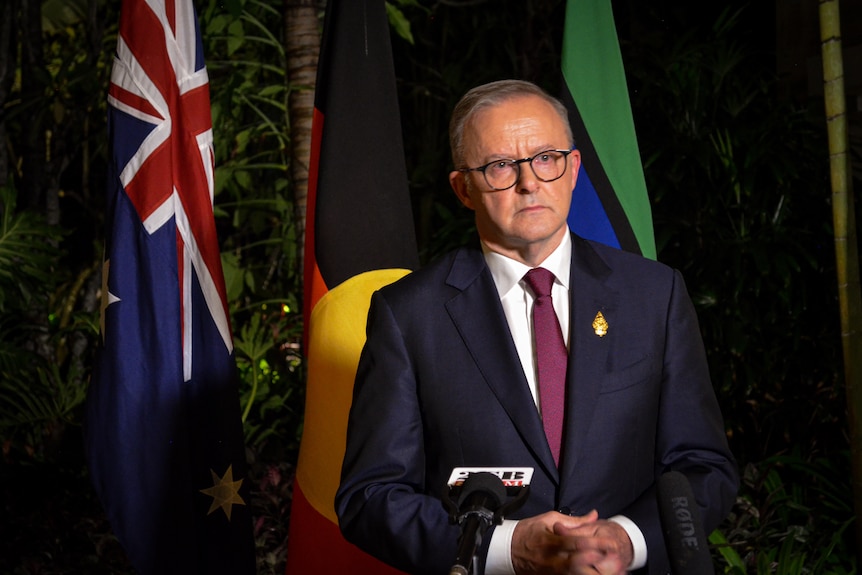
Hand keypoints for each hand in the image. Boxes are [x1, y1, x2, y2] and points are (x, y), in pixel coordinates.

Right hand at [511, 510, 632, 574]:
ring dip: (592, 573)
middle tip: (614, 562)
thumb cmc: (528, 532)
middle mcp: (551, 558)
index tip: (610, 544)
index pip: (576, 542)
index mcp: (551, 540)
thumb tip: (593, 515)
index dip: (595, 544)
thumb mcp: (548, 519)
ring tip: (611, 572)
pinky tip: (594, 573)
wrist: (507, 549)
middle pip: (577, 564)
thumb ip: (574, 520)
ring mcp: (551, 571)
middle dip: (596, 565)